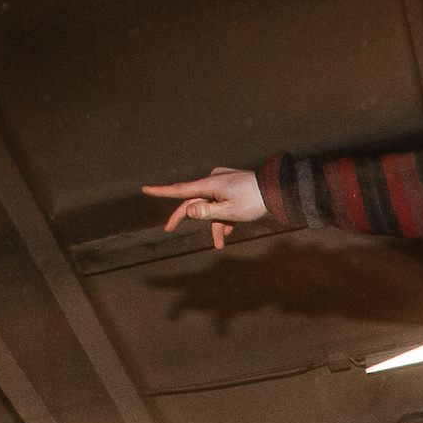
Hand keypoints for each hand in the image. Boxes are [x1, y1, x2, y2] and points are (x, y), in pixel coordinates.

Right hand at [139, 166, 266, 249]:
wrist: (277, 191)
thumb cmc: (254, 202)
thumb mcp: (229, 212)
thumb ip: (207, 213)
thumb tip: (189, 211)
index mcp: (209, 185)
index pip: (180, 190)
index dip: (161, 192)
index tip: (145, 190)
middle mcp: (213, 180)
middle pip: (193, 201)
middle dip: (188, 218)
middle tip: (169, 229)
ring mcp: (222, 183)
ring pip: (210, 206)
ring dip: (214, 223)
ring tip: (222, 241)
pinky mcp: (231, 186)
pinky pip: (221, 203)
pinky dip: (223, 217)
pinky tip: (230, 229)